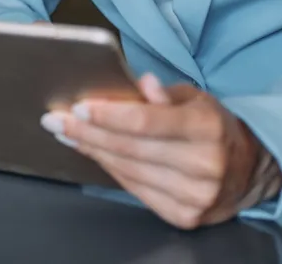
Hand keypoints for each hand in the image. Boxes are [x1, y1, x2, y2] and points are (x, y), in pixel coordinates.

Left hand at [41, 74, 265, 229]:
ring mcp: (194, 196)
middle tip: (55, 118)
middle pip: (129, 147)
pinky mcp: (184, 216)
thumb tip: (142, 82)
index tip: (77, 106)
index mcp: (205, 127)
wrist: (245, 170)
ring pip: (127, 170)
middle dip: (87, 131)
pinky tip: (92, 151)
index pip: (145, 121)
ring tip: (66, 132)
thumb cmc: (210, 126)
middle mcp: (203, 165)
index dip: (108, 114)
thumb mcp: (194, 98)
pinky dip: (109, 168)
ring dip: (91, 149)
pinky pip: (134, 189)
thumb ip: (164, 92)